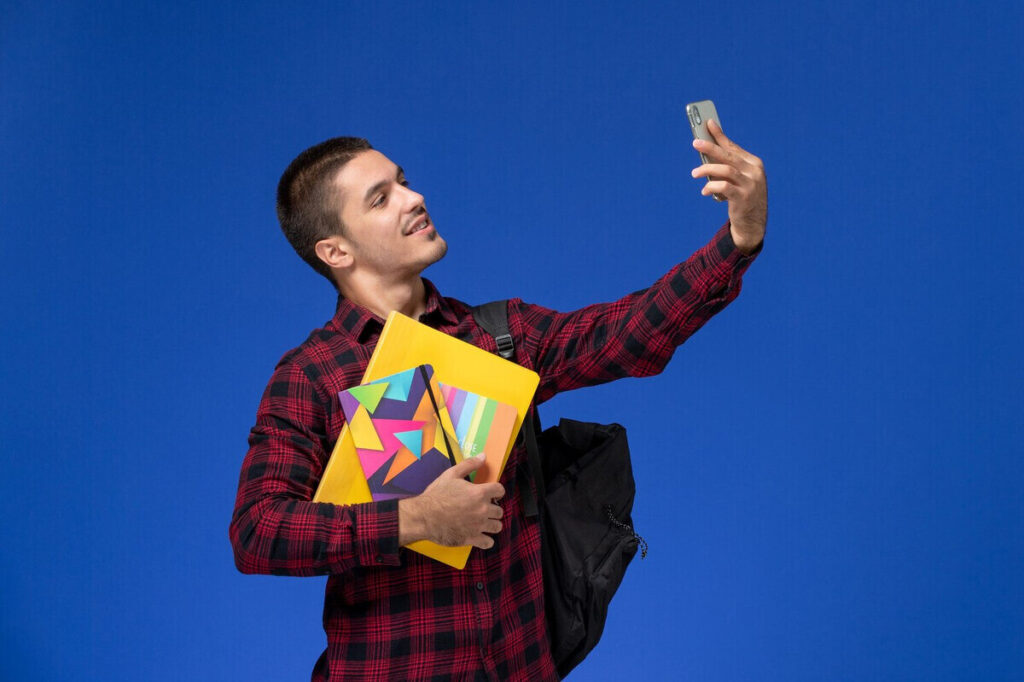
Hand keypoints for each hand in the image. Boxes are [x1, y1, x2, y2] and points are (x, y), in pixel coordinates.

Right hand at [398, 455, 504, 548]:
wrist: (423, 516)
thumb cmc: (436, 495)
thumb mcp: (451, 474)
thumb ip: (469, 464)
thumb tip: (483, 456)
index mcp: (480, 493)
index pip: (500, 490)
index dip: (496, 490)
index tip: (491, 493)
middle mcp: (482, 510)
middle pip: (500, 510)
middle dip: (493, 508)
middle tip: (482, 508)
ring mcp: (478, 526)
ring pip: (497, 526)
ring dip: (492, 524)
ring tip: (483, 522)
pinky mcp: (472, 539)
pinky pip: (488, 542)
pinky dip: (486, 540)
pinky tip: (480, 536)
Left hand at [691, 118, 767, 253]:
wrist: (752, 224)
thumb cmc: (741, 198)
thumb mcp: (737, 179)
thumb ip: (726, 165)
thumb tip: (707, 149)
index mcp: (754, 164)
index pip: (734, 147)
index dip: (720, 136)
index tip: (708, 123)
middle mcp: (755, 172)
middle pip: (729, 156)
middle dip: (711, 147)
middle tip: (695, 143)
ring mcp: (751, 185)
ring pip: (725, 170)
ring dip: (707, 170)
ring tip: (694, 173)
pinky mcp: (743, 198)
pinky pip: (723, 187)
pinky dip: (711, 187)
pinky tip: (704, 191)